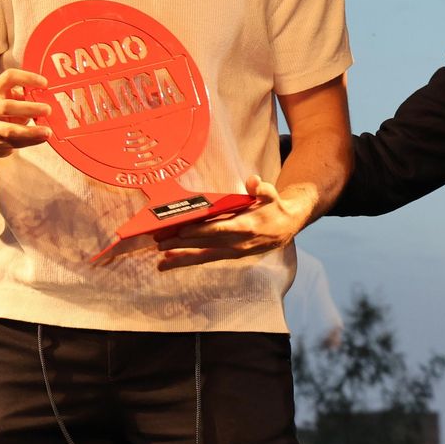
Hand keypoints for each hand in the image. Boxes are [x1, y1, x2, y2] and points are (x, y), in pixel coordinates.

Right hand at [0, 68, 52, 158]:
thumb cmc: (2, 112)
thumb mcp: (9, 98)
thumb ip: (25, 95)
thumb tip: (49, 97)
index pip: (9, 77)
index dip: (28, 78)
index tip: (45, 83)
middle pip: (8, 106)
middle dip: (30, 108)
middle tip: (47, 110)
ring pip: (10, 129)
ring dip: (31, 131)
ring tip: (47, 131)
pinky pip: (16, 142)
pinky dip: (32, 141)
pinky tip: (43, 138)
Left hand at [153, 175, 314, 269]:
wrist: (286, 228)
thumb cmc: (274, 208)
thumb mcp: (272, 195)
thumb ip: (263, 189)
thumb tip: (254, 181)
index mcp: (246, 227)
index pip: (218, 229)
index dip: (199, 231)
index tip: (181, 230)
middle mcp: (237, 243)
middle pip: (205, 244)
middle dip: (181, 244)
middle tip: (159, 242)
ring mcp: (232, 252)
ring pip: (203, 256)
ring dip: (181, 259)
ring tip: (160, 262)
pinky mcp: (228, 255)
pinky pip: (206, 259)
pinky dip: (189, 260)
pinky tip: (172, 261)